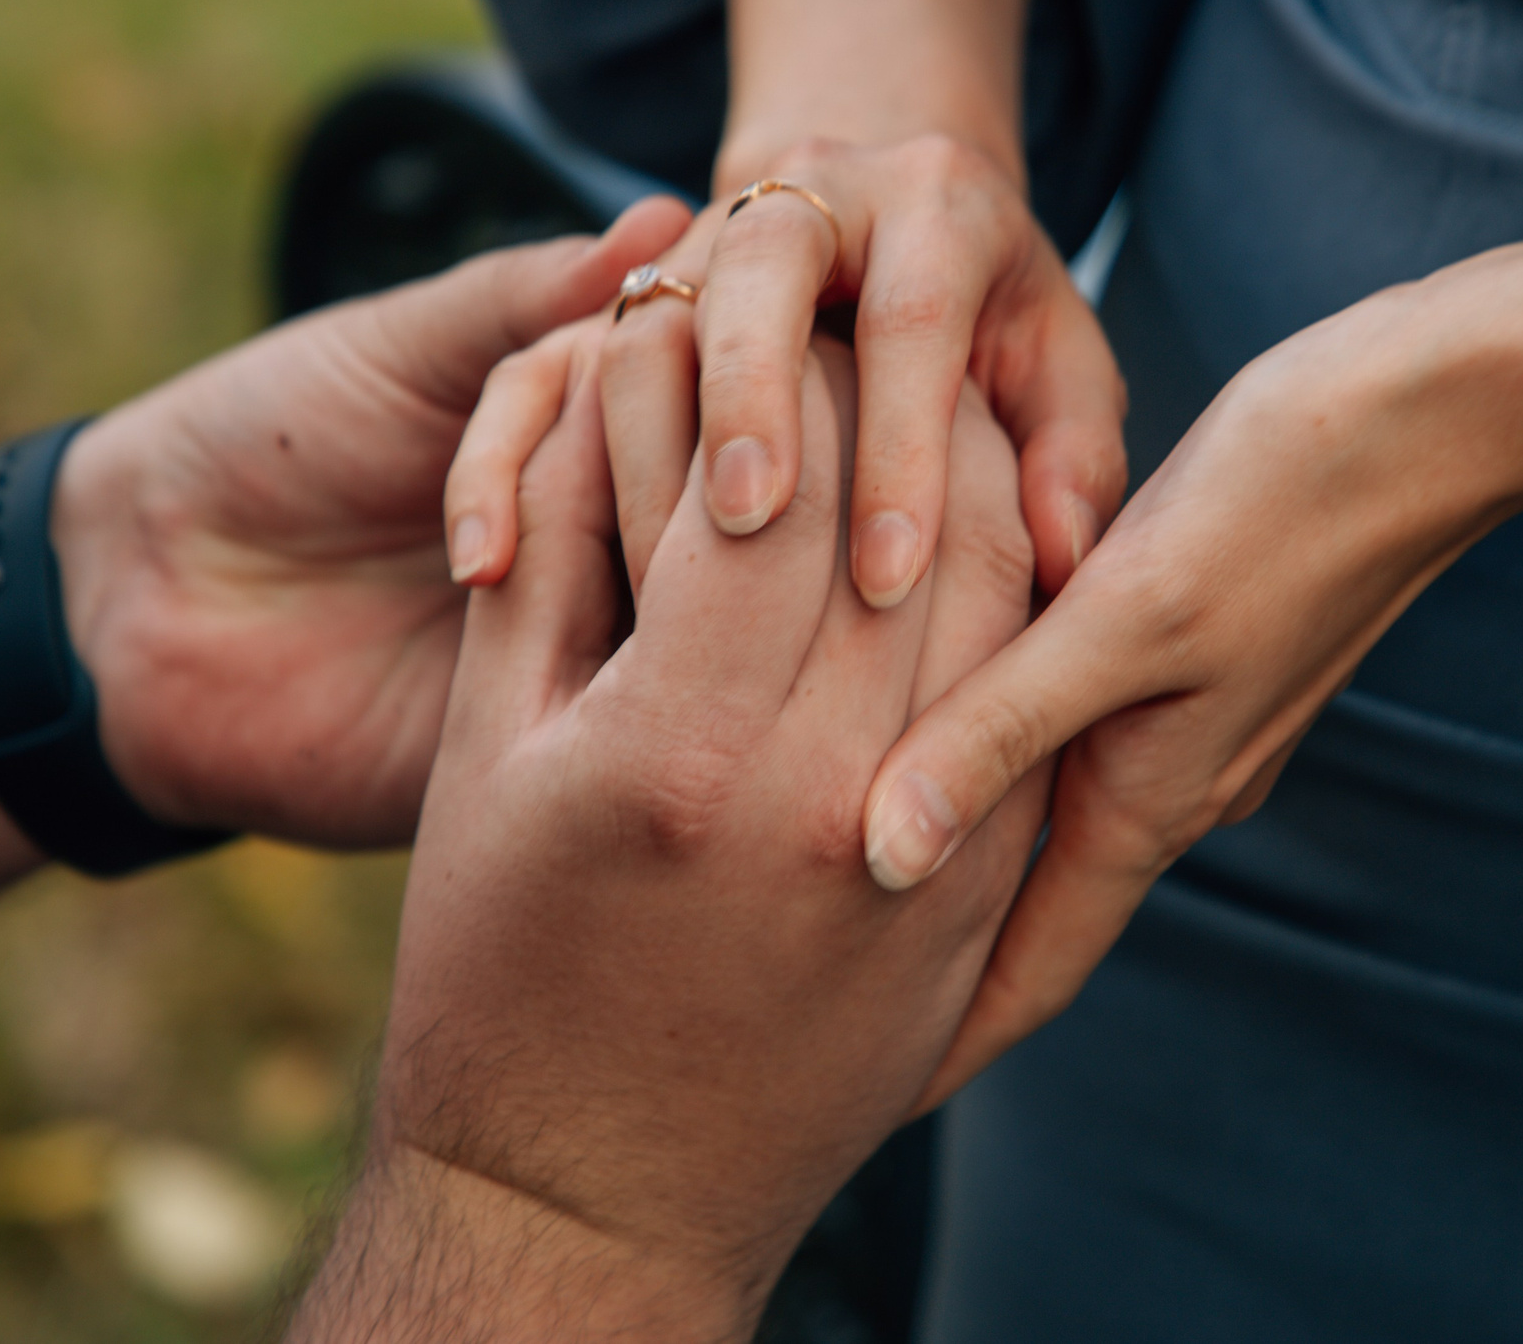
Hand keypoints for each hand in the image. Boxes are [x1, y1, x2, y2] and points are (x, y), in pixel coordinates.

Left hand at [52, 197, 688, 846]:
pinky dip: (663, 677)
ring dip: (708, 571)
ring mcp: (601, 633)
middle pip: (737, 491)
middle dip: (735, 473)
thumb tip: (670, 221)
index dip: (742, 364)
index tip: (745, 346)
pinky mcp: (567, 738)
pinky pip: (646, 714)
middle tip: (726, 470)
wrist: (133, 601)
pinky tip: (662, 651)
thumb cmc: (263, 439)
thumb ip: (528, 296)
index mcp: (590, 417)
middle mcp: (619, 522)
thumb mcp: (398, 346)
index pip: (714, 380)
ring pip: (714, 599)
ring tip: (697, 548)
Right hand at [292, 331, 1044, 1339]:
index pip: (777, 488)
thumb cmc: (498, 973)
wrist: (589, 1200)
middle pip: (921, 524)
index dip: (767, 380)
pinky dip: (1016, 601)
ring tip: (933, 412)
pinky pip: (1034, 707)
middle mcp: (825, 799)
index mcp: (680, 751)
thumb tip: (602, 380)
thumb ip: (546, 557)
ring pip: (1005, 604)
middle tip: (866, 332)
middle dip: (896, 401)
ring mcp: (924, 863)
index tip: (754, 323)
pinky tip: (977, 545)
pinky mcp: (976, 911)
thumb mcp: (488, 756)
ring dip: (981, 483)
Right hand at [439, 141, 1128, 611]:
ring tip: (645, 571)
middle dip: (753, 396)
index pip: (911, 318)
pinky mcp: (610, 296)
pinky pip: (527, 362)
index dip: (902, 445)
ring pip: (641, 307)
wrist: (890, 231)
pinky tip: (489, 566)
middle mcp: (806, 198)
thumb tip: (1071, 557)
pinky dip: (502, 458)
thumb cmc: (994, 329)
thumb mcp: (1058, 374)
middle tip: (754, 526)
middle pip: (759, 267)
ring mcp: (695, 242)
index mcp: (934, 204)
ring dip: (636, 434)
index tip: (895, 575)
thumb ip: (1072, 456)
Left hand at [861, 193, 1522, 1104]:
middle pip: (1036, 912)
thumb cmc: (1289, 497)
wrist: (1443, 410)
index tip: (856, 1106)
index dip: (945, 1042)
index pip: (1033, 969)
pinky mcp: (1203, 646)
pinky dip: (1008, 748)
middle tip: (829, 1004)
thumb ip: (1002, 732)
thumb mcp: (1130, 616)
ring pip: (1054, 817)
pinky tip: (951, 711)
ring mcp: (1197, 718)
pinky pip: (1080, 727)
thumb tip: (879, 864)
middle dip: (944, 968)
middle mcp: (1176, 779)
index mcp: (1155, 798)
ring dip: (974, 859)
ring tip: (857, 877)